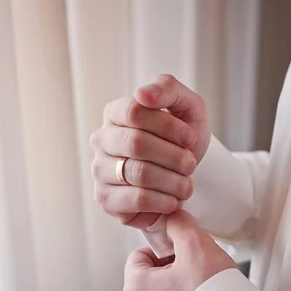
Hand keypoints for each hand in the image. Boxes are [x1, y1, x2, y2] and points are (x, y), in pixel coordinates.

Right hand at [90, 74, 210, 228]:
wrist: (185, 178)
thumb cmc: (183, 140)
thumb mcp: (186, 107)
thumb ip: (167, 88)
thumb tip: (142, 94)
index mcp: (115, 112)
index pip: (135, 112)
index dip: (169, 127)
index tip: (191, 138)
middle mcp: (101, 140)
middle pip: (136, 143)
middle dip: (174, 156)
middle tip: (191, 165)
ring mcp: (99, 170)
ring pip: (139, 173)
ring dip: (174, 181)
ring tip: (186, 185)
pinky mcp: (105, 199)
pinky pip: (137, 199)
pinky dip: (165, 201)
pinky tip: (174, 201)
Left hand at [123, 211, 236, 290]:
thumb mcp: (195, 243)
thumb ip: (179, 225)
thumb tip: (174, 219)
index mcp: (136, 289)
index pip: (139, 256)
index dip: (162, 249)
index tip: (181, 251)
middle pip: (152, 279)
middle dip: (173, 270)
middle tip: (196, 267)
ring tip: (205, 288)